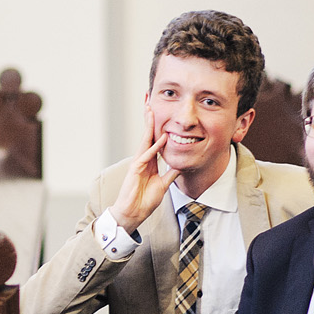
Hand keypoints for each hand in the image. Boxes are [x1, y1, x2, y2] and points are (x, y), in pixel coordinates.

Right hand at [110, 106, 175, 233]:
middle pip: (147, 135)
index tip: (160, 113)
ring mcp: (138, 163)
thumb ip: (170, 173)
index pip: (153, 139)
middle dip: (149, 118)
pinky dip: (154, 147)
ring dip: (149, 125)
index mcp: (149, 161)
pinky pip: (146, 156)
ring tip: (151, 109)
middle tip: (150, 101)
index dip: (157, 126)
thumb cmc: (144, 200)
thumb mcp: (163, 184)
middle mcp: (142, 159)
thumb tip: (179, 164)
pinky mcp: (135, 170)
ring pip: (144, 140)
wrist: (133, 213)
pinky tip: (162, 138)